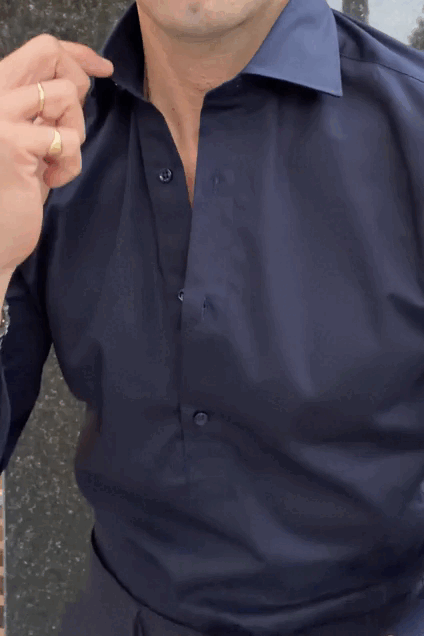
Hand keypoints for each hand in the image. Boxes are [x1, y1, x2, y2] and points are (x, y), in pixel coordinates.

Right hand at [0, 33, 113, 274]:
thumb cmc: (14, 192)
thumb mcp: (32, 140)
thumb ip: (46, 109)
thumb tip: (79, 80)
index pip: (39, 49)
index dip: (77, 54)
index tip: (103, 68)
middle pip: (49, 53)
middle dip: (78, 84)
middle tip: (72, 125)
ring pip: (65, 94)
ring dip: (74, 131)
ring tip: (55, 160)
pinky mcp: (11, 142)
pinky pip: (68, 138)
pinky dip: (71, 163)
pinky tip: (51, 180)